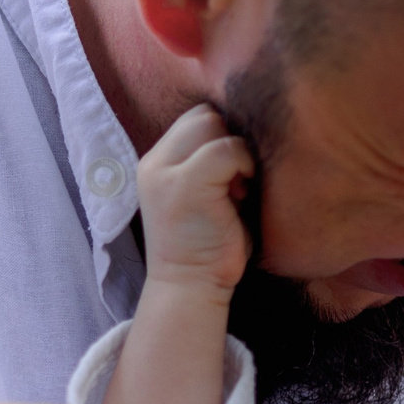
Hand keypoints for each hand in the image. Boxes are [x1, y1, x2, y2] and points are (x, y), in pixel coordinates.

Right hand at [134, 102, 252, 292]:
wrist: (190, 288)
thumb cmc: (209, 246)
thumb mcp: (205, 194)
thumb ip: (212, 161)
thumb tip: (249, 129)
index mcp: (157, 162)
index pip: (195, 118)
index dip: (222, 137)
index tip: (233, 176)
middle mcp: (154, 162)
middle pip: (204, 115)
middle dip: (229, 140)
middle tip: (239, 182)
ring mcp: (165, 172)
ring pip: (213, 125)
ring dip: (236, 151)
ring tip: (238, 190)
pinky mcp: (184, 185)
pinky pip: (226, 149)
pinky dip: (244, 164)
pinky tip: (243, 194)